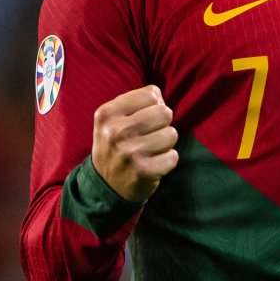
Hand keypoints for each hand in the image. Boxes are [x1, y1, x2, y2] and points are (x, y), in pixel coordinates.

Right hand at [91, 86, 178, 202]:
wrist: (105, 186)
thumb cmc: (116, 145)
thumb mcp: (113, 119)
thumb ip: (136, 100)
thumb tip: (159, 96)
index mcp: (107, 114)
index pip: (152, 94)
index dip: (153, 106)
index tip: (142, 120)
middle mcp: (115, 132)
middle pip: (165, 112)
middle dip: (162, 124)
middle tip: (147, 137)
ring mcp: (129, 152)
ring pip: (172, 134)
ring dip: (165, 144)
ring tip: (149, 151)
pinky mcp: (143, 171)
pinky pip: (173, 156)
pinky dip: (167, 161)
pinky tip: (152, 165)